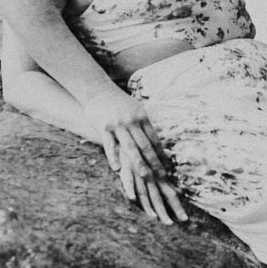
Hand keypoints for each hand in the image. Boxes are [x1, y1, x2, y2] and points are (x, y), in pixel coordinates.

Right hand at [83, 96, 186, 222]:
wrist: (98, 90)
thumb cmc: (119, 103)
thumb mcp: (135, 110)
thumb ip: (144, 125)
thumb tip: (156, 140)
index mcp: (142, 117)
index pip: (154, 140)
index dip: (162, 155)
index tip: (168, 167)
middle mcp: (132, 121)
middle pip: (146, 146)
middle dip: (155, 163)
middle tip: (162, 177)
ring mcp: (118, 124)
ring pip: (130, 147)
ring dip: (139, 164)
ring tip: (146, 177)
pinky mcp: (104, 127)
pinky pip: (110, 145)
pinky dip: (114, 157)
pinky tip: (118, 168)